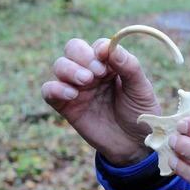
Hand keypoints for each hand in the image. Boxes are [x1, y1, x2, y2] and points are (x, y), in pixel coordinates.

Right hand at [41, 38, 159, 165]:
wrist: (133, 144)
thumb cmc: (139, 112)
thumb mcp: (141, 88)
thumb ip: (129, 66)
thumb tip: (110, 48)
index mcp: (111, 64)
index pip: (98, 45)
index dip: (99, 48)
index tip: (105, 59)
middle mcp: (92, 71)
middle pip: (74, 48)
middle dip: (82, 55)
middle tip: (97, 73)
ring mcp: (78, 87)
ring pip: (60, 65)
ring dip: (69, 69)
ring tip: (86, 81)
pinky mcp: (66, 105)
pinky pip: (48, 90)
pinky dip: (55, 88)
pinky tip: (72, 95)